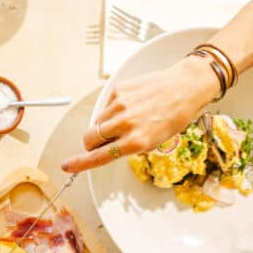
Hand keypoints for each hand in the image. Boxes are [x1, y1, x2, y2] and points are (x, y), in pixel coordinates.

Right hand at [61, 55, 217, 173]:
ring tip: (123, 122)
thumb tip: (106, 149)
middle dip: (91, 144)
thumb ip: (129, 148)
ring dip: (102, 127)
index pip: (98, 157)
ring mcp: (121, 105)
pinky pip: (105, 107)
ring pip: (96, 123)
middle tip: (103, 142)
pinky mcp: (119, 90)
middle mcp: (126, 124)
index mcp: (136, 142)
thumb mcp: (154, 141)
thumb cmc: (174, 115)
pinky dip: (111, 111)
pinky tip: (129, 107)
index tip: (67, 166)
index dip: (79, 164)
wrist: (185, 86)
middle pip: (89, 139)